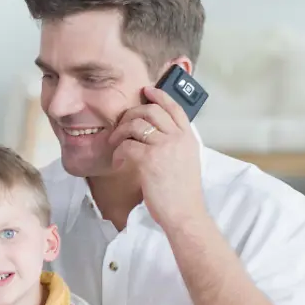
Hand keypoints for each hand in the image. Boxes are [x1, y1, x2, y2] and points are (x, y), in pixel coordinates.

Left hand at [107, 86, 205, 228]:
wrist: (184, 213)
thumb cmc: (182, 192)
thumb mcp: (186, 160)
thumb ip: (175, 143)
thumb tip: (154, 130)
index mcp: (188, 138)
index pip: (174, 107)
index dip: (159, 96)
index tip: (146, 91)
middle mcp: (178, 138)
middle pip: (150, 110)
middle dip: (130, 114)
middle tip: (121, 126)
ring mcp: (164, 146)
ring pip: (135, 124)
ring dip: (120, 133)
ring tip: (116, 145)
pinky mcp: (149, 158)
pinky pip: (126, 145)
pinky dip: (118, 153)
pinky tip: (119, 162)